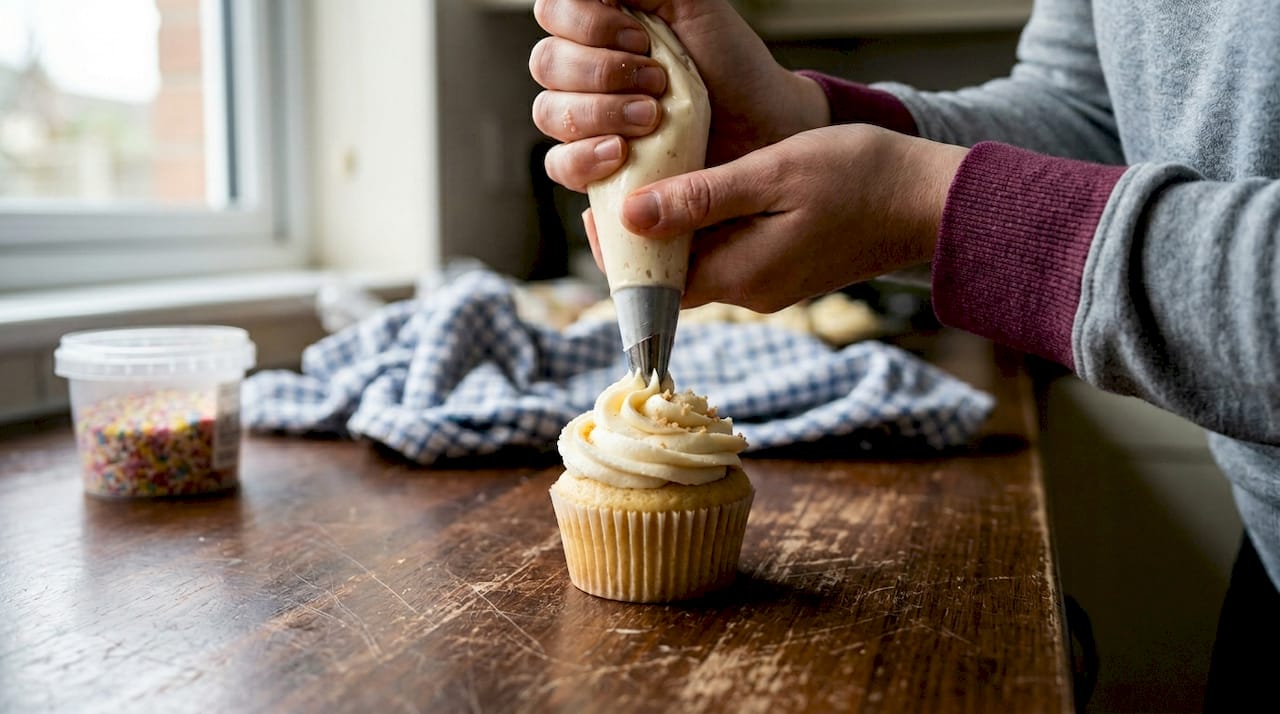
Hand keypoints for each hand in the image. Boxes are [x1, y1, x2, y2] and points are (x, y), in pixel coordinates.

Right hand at [529, 0, 828, 191]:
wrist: (759, 123)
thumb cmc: (729, 62)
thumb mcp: (692, 2)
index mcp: (600, 25)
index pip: (553, 12)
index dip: (586, 24)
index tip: (638, 37)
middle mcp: (584, 69)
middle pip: (546, 63)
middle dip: (602, 71)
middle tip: (656, 80)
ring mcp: (585, 118)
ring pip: (549, 111)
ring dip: (599, 112)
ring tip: (650, 116)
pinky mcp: (594, 165)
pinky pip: (559, 164)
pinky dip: (584, 157)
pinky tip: (619, 152)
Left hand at [585, 124, 969, 310]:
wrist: (930, 201)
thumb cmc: (860, 178)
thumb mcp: (772, 175)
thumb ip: (701, 199)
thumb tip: (631, 217)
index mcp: (743, 276)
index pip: (655, 286)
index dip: (620, 253)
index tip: (600, 209)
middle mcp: (752, 292)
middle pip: (672, 279)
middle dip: (641, 241)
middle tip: (622, 184)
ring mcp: (771, 285)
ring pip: (699, 266)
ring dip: (673, 232)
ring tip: (657, 180)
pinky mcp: (785, 270)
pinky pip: (728, 257)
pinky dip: (705, 230)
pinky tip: (703, 191)